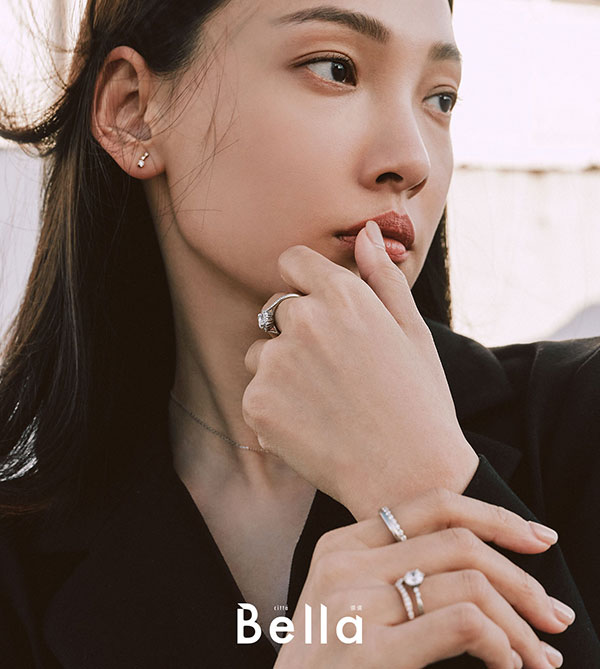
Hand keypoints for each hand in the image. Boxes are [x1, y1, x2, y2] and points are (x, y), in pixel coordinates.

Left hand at [243, 221, 477, 518]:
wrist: (410, 477)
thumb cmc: (419, 401)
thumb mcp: (411, 331)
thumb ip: (381, 277)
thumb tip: (365, 232)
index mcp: (343, 295)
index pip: (292, 261)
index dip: (304, 283)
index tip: (319, 309)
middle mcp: (304, 321)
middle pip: (277, 309)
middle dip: (297, 331)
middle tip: (335, 372)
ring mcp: (277, 363)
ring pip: (262, 353)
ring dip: (281, 370)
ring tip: (324, 403)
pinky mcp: (257, 403)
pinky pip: (255, 393)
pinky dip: (274, 409)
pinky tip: (311, 427)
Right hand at [274, 489, 571, 668]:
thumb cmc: (327, 667)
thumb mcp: (348, 604)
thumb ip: (393, 574)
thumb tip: (482, 570)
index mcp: (341, 545)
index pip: (433, 505)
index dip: (495, 516)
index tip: (538, 539)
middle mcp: (344, 564)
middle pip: (460, 543)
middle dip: (521, 579)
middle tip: (554, 616)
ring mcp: (352, 605)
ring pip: (470, 583)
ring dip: (519, 623)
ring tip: (538, 656)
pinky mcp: (367, 651)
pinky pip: (462, 623)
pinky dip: (500, 643)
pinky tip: (506, 664)